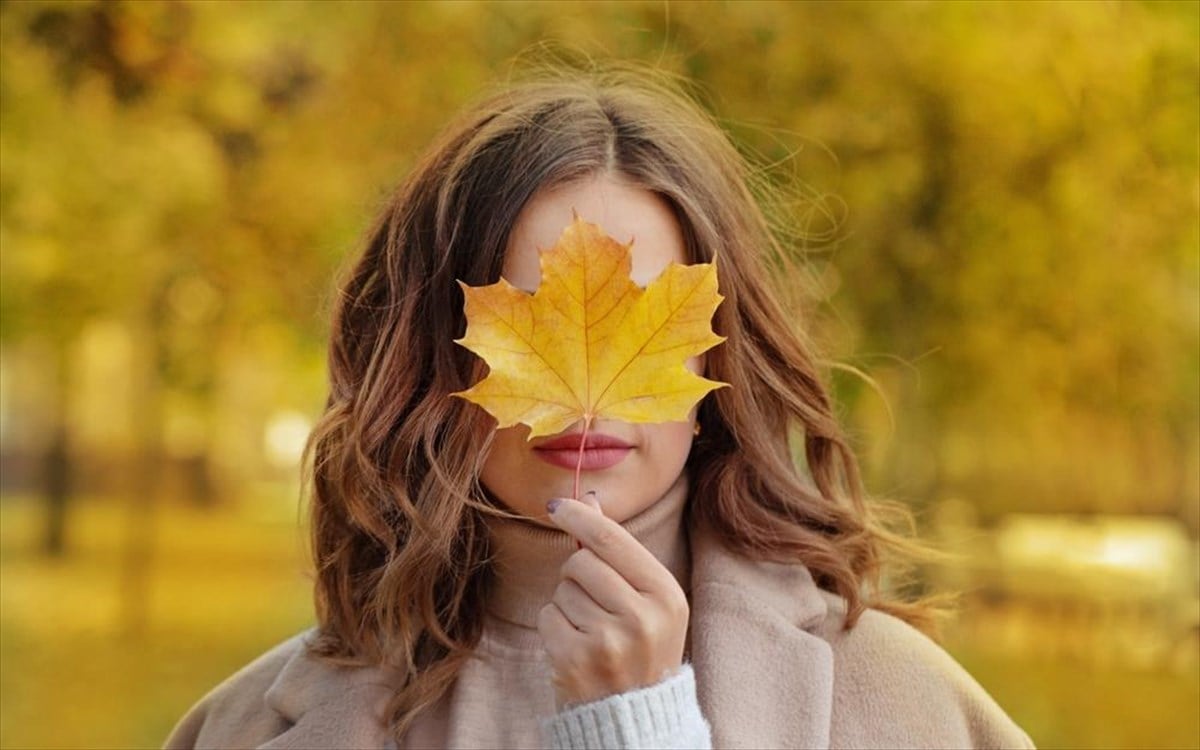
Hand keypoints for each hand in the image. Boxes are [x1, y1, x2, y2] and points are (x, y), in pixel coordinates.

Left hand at [538, 493, 689, 708]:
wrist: (635, 719)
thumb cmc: (641, 649)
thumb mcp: (648, 600)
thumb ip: (619, 550)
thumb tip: (589, 499)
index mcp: (667, 596)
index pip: (612, 539)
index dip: (581, 516)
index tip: (558, 504)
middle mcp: (642, 617)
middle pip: (581, 561)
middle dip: (578, 574)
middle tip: (597, 603)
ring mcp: (609, 641)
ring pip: (562, 589)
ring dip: (568, 603)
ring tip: (593, 630)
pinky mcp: (576, 660)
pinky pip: (547, 616)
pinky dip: (554, 627)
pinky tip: (576, 647)